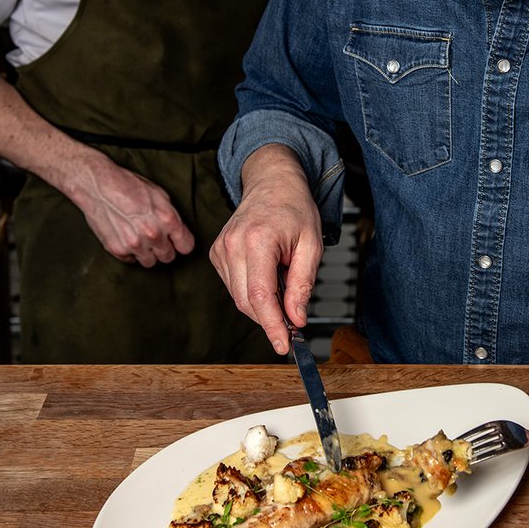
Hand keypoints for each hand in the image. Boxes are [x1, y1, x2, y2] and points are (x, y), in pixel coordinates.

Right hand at [74, 155, 194, 266]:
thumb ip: (170, 216)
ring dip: (147, 253)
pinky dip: (130, 252)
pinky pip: (130, 260)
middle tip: (155, 237)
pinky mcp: (117, 249)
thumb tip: (177, 231)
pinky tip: (125, 236)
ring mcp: (135, 244)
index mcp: (167, 219)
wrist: (97, 185)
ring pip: (150, 263)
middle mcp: (153, 235)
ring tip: (139, 237)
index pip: (186, 246)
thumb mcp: (159, 195)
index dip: (181, 243)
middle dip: (164, 248)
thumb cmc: (128, 185)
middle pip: (168, 257)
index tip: (177, 241)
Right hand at [209, 145, 323, 355]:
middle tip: (294, 319)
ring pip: (239, 298)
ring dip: (262, 303)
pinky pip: (234, 286)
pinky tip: (267, 273)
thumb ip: (303, 284)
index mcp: (257, 240)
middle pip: (246, 302)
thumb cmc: (294, 208)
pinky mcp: (216, 253)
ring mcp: (220, 249)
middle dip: (271, 318)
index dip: (272, 326)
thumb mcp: (312, 244)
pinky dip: (252, 291)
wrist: (273, 182)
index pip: (260, 296)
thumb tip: (296, 319)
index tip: (284, 345)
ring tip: (283, 277)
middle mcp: (232, 245)